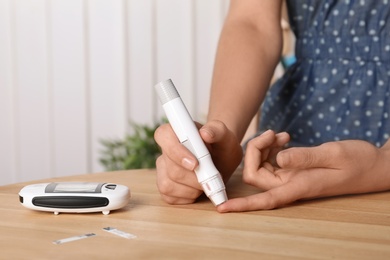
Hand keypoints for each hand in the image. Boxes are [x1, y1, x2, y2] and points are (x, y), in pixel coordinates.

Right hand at [154, 120, 242, 204]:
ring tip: (205, 182)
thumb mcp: (225, 136)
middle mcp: (165, 150)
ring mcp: (163, 169)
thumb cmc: (221, 145)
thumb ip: (217, 130)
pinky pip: (169, 197)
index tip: (195, 164)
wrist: (222, 160)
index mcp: (175, 131)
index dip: (176, 152)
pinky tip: (197, 189)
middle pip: (171, 168)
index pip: (163, 136)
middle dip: (193, 178)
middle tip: (210, 176)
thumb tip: (205, 133)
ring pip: (168, 185)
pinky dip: (188, 197)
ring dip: (192, 189)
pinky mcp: (165, 186)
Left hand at [217, 130, 389, 211]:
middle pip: (254, 173)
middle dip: (255, 150)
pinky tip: (284, 138)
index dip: (242, 205)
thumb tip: (278, 159)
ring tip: (280, 134)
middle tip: (274, 133)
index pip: (263, 200)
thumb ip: (304, 157)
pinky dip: (272, 147)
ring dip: (263, 147)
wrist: (373, 166)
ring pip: (260, 165)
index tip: (222, 207)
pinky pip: (271, 160)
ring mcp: (291, 177)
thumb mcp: (333, 154)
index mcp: (299, 186)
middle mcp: (290, 184)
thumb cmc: (358, 162)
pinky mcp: (294, 169)